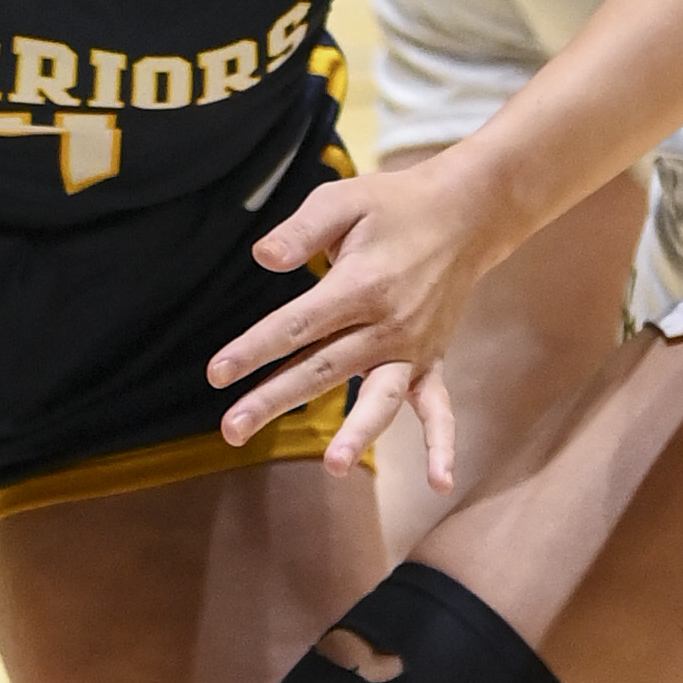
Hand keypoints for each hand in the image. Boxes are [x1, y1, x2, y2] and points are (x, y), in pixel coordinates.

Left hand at [206, 155, 493, 479]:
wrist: (466, 213)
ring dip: (357, 434)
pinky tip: (439, 483)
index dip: (253, 349)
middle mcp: (389, 324)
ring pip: (379, 398)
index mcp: (361, 285)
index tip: (216, 374)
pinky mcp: (432, 359)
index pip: (296, 325)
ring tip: (334, 468)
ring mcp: (413, 347)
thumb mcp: (343, 199)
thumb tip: (262, 258)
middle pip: (323, 369)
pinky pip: (438, 407)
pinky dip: (442, 444)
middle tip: (231, 429)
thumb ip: (301, 230)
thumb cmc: (394, 204)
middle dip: (275, 399)